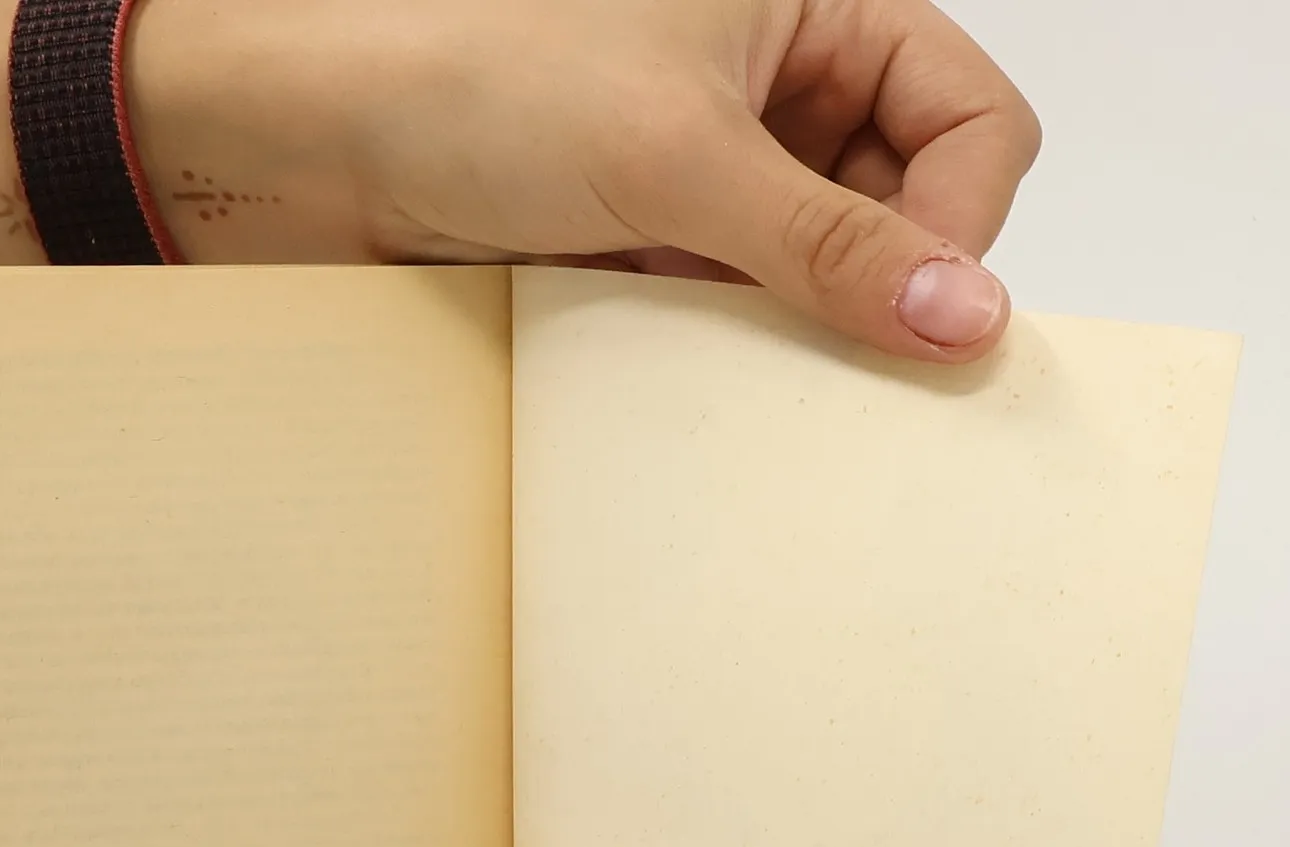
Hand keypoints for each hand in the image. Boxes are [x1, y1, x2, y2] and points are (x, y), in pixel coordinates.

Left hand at [133, 0, 1039, 361]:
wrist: (322, 150)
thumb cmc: (478, 83)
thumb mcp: (682, 156)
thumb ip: (831, 243)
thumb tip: (967, 314)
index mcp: (813, 2)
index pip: (965, 116)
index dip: (957, 220)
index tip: (917, 310)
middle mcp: (777, 80)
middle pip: (904, 201)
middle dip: (878, 282)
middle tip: (842, 361)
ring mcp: (719, 165)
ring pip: (822, 268)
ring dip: (800, 325)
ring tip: (745, 354)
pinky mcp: (662, 237)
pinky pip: (743, 308)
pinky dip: (734, 347)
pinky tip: (699, 367)